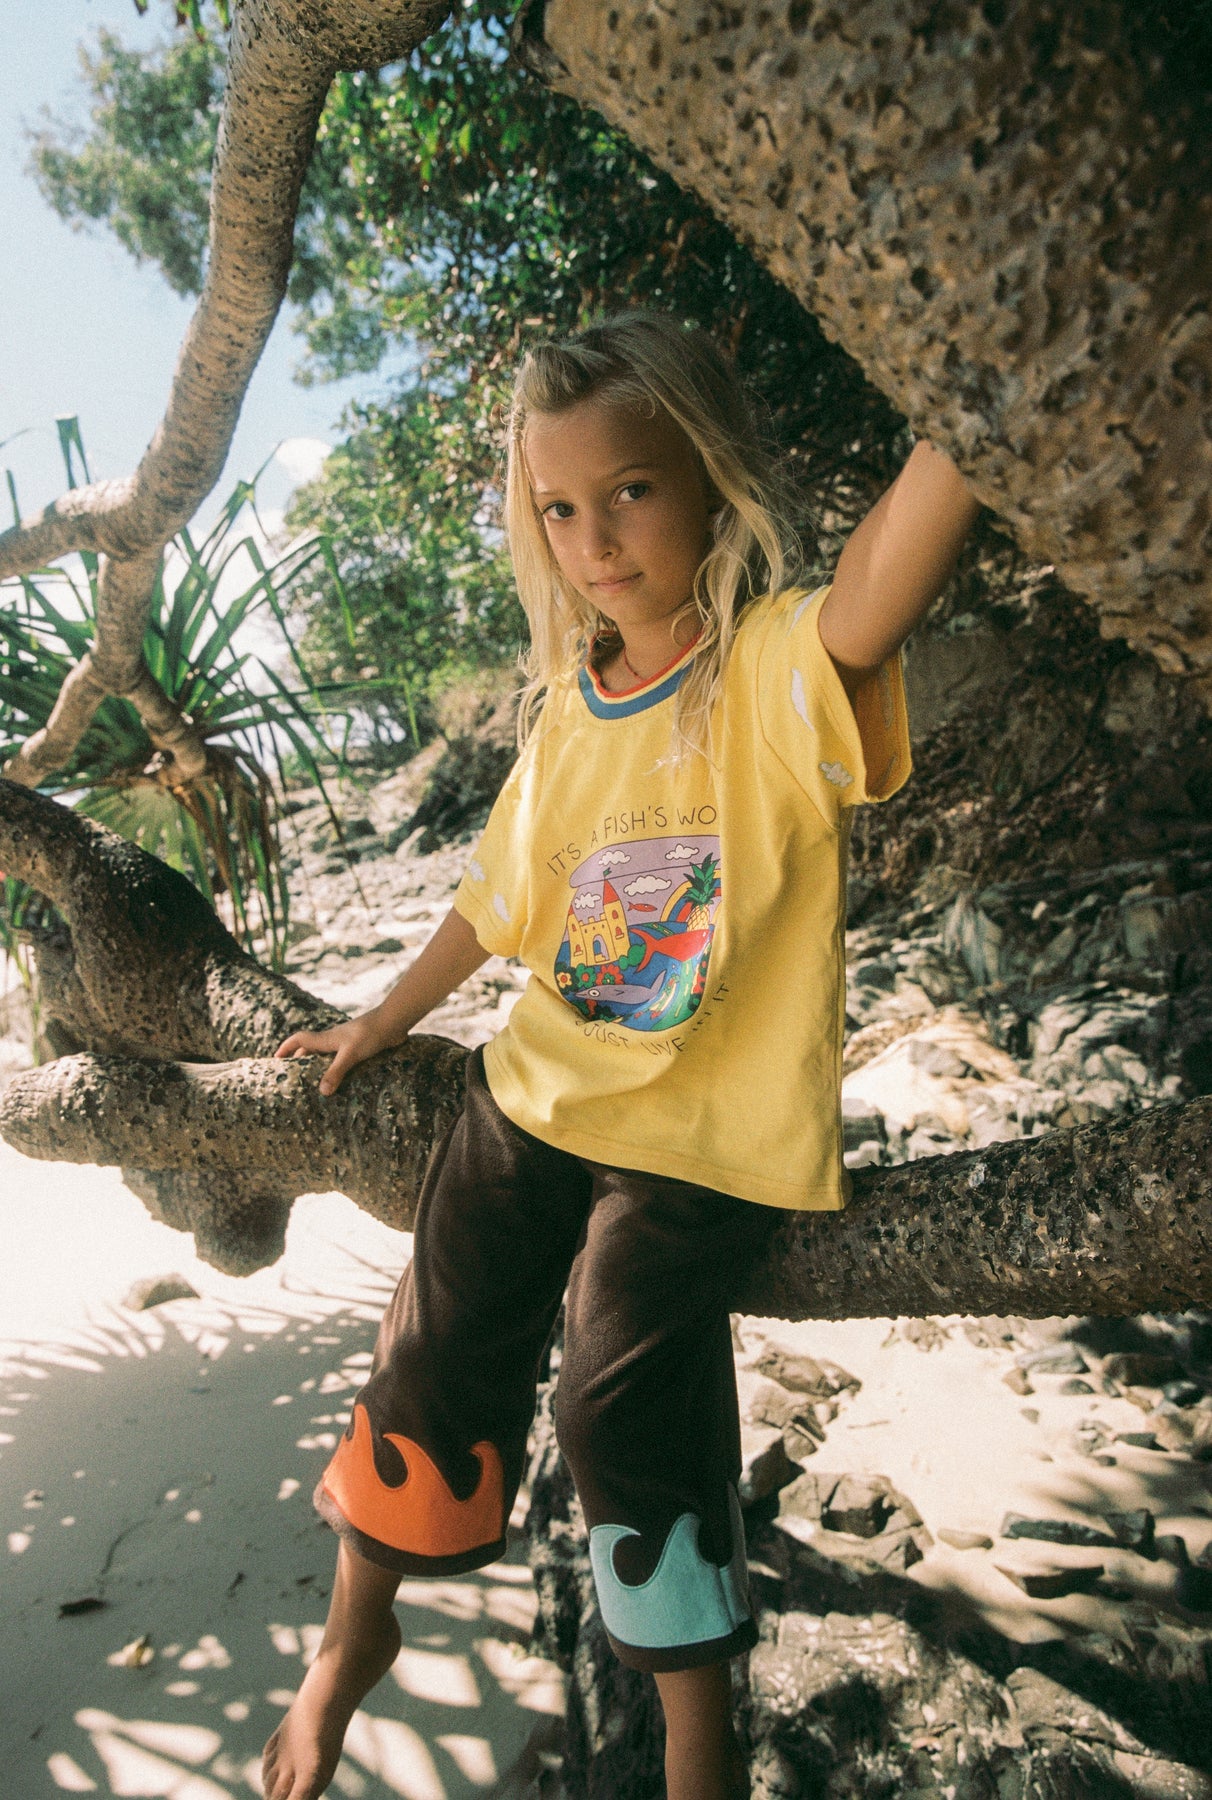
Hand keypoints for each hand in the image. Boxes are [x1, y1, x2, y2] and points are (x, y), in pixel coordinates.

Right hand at [275, 1009, 392, 1095]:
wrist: (393, 1022)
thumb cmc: (370, 1034)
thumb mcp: (350, 1055)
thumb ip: (336, 1072)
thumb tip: (322, 1092)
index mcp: (326, 1039)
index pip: (299, 1039)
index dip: (286, 1048)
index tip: (275, 1059)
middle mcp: (334, 1041)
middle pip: (311, 1049)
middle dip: (301, 1060)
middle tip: (294, 1077)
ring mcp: (348, 1044)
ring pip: (328, 1055)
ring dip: (320, 1065)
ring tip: (316, 1082)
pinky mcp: (361, 1048)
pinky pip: (344, 1059)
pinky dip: (339, 1069)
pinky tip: (344, 1081)